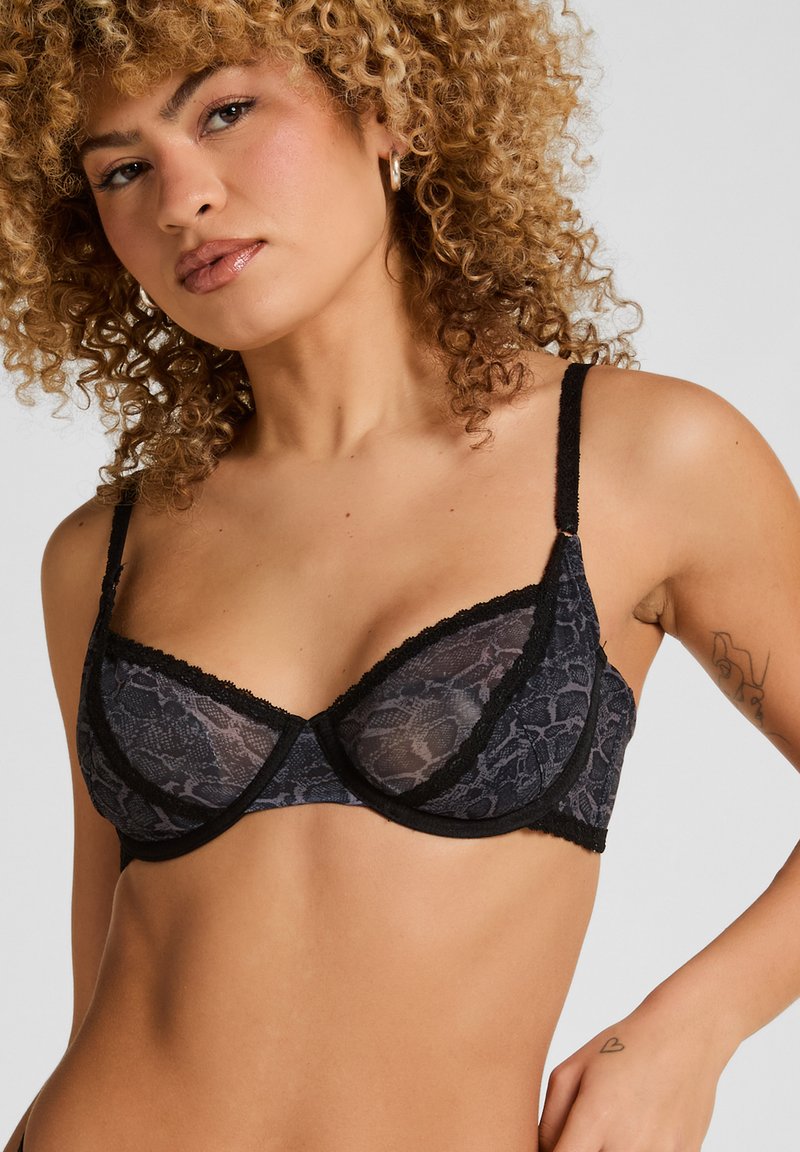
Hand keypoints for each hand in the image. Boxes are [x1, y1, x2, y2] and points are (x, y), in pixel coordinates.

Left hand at [538, 993, 734, 1150]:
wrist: (685, 1034)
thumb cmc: (623, 1046)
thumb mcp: (572, 1069)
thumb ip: (550, 1121)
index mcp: (597, 1116)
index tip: (557, 1145)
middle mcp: (630, 1142)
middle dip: (583, 1149)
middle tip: (586, 1131)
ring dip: (609, 1149)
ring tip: (613, 1126)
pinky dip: (638, 1148)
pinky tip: (640, 1129)